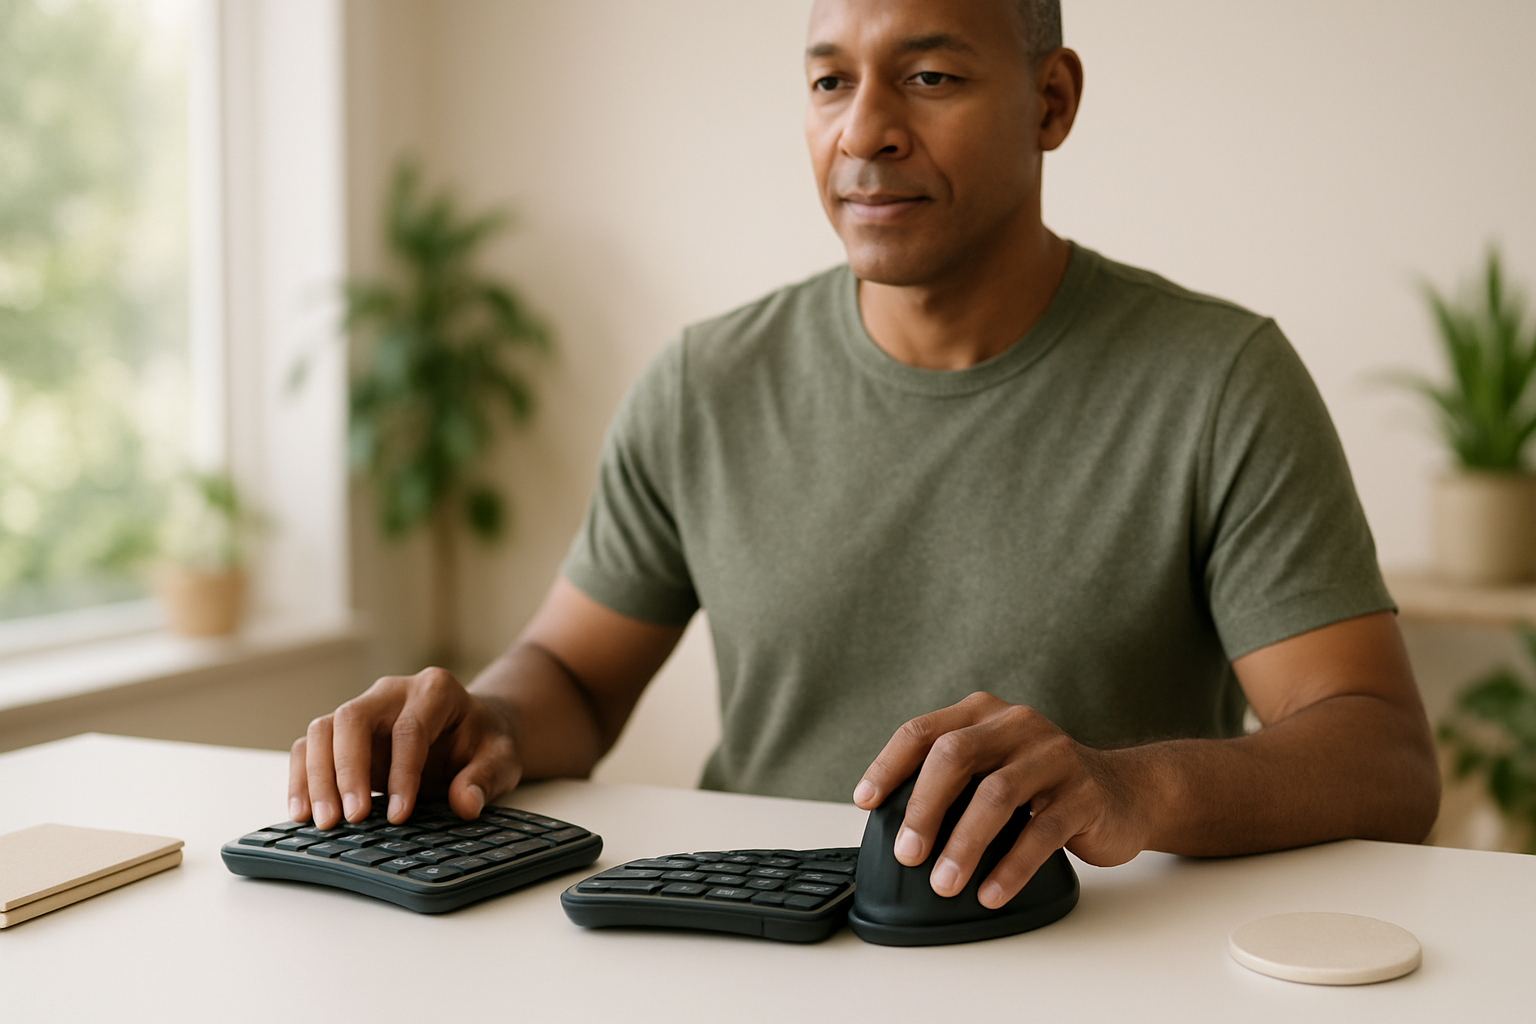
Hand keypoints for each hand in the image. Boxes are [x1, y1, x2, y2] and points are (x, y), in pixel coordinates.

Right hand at [288, 667, 522, 829]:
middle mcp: (391, 693)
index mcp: (435, 690)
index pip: (410, 729)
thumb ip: (486, 779)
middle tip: (351, 819)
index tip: (399, 815)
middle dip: (347, 770)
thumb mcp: (502, 759)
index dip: (402, 773)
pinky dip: (301, 778)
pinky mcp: (342, 736)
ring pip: (322, 730)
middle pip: (352, 718)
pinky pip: (309, 747)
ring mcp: (364, 711)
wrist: (473, 733)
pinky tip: (303, 813)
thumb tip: (465, 804)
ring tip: (322, 823)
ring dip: (316, 777)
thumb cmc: (485, 743)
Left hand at [853, 692, 1153, 908]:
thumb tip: (893, 825)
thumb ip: (952, 779)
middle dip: (923, 807)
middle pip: (955, 756)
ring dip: (964, 844)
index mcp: (983, 714)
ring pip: (996, 795)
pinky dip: (1011, 867)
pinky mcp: (1084, 794)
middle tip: (907, 854)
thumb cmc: (1040, 786)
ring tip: (944, 883)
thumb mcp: (993, 767)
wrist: (1123, 793)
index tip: (866, 803)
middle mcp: (1017, 725)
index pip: (923, 731)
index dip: (889, 766)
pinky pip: (1040, 833)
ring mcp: (1054, 756)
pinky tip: (990, 893)